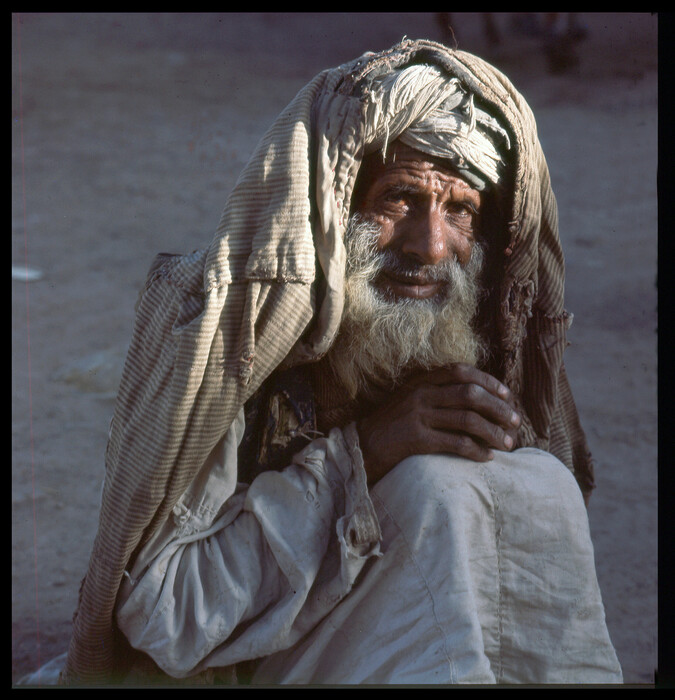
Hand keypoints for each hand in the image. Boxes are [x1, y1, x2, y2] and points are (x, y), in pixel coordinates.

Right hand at [356, 363, 521, 485]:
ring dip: (493, 432)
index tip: (506, 394)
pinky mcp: (417, 440)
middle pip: (470, 394)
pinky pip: (455, 443)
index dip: (488, 380)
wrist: (361, 446)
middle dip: (498, 408)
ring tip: (507, 443)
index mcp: (421, 381)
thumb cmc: (391, 424)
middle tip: (515, 421)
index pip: (460, 371)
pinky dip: (476, 451)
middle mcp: (421, 395)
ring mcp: (418, 416)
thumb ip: (435, 392)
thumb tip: (476, 397)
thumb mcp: (410, 399)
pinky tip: (486, 458)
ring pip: (468, 420)